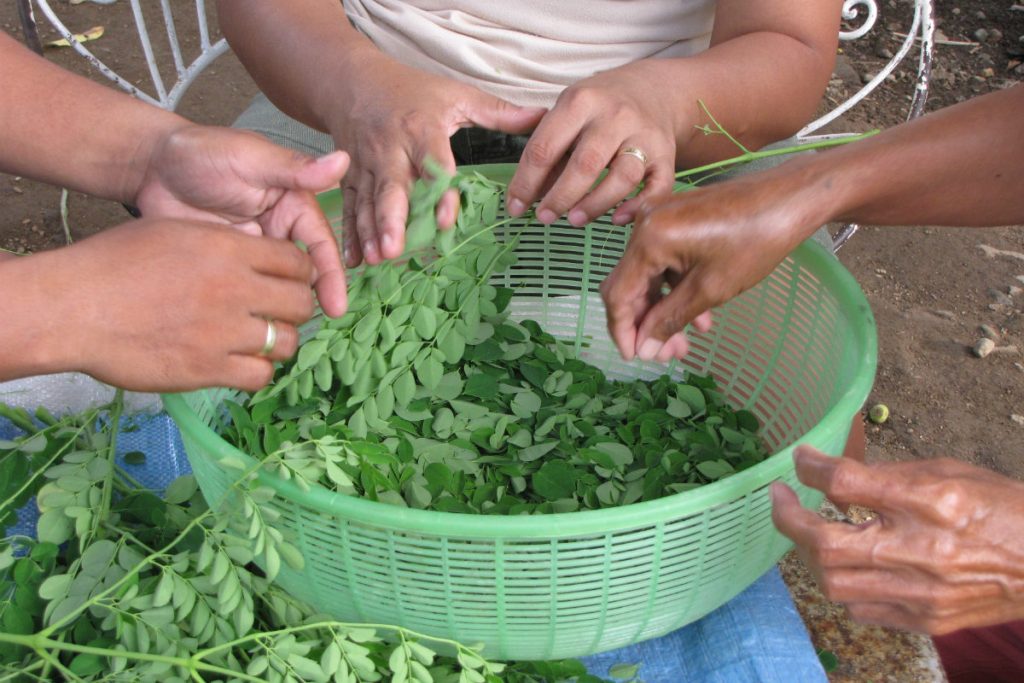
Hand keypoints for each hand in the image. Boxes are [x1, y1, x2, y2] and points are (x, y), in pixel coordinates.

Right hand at [45, 219, 315, 392]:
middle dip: (294, 307)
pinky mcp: (207, 369)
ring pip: (286, 342)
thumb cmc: (113, 264)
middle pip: (300, 303)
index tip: (291, 281)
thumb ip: (222, 244)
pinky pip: (259, 376)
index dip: (300, 273)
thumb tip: (255, 253)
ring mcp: (223, 332)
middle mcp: (234, 289)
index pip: (297, 262)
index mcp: (227, 249)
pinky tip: (238, 363)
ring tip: (256, 339)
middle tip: (277, 312)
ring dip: (276, 341)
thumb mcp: (173, 232)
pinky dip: (255, 371)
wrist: (72, 308)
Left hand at [133, 125, 349, 316]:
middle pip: (302, 274)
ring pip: (273, 288)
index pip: (320, 246)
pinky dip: (247, 310)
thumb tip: (343, 160)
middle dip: (307, 301)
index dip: (331, 277)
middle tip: (304, 328)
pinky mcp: (225, 269)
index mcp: (293, 207)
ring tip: (279, 335)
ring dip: (279, 309)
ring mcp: (251, 254)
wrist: (150, 168)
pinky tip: (247, 329)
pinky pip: (242, 292)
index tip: (336, 307)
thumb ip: (294, 168)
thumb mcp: (251, 158)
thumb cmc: (203, 152)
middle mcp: (278, 234)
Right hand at [325, 54, 544, 266]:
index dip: (439, 192)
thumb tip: (543, 118)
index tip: (445, 220)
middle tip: (394, 250)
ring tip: (376, 260)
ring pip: (367, 203)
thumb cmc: (413, 91)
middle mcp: (391, 151)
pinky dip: (349, 235)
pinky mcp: (351, 177)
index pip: (433, 165)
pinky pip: (349, 207)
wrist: (353, 81)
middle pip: (391, 188)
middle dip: (391, 220)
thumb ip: (498, 113)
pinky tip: (354, 260)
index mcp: (422, 131)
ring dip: (369, 233)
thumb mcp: (456, 95)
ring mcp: (367, 166)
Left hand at [506, 60, 678, 228]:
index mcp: (580, 102)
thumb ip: (547, 149)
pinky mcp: (666, 154)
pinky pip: (658, 187)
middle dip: (560, 197)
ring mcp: (644, 135)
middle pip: (586, 164)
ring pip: (623, 177)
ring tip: (574, 220)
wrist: (653, 89)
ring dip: (596, 204)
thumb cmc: (600, 107)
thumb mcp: (568, 111)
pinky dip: (639, 207)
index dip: (525, 182)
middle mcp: (615, 116)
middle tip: (544, 217)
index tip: (514, 207)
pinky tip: (618, 220)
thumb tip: (524, 196)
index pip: (545, 148)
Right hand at [599, 164, 821, 361]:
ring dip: (663, 309)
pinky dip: (675, 288)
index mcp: (648, 239)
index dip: (623, 331)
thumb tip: (644, 349)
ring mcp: (660, 219)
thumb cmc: (755, 242)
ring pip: (650, 276)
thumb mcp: (711, 289)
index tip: (635, 359)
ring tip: (685, 342)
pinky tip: (699, 315)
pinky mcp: (677, 219)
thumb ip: (670, 319)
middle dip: (646, 323)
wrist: (791, 197)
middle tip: (667, 355)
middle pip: (631, 285)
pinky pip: (665, 260)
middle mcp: (644, 225)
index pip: (618, 294)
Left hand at [772, 446, 1023, 634]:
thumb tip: (834, 471)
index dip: (811, 467)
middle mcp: (920, 550)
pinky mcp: (923, 620)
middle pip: (824, 542)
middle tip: (781, 499)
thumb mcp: (947, 471)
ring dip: (811, 554)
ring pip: (832, 582)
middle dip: (789, 519)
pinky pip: (859, 609)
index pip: (846, 483)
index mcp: (929, 502)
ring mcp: (920, 592)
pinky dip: (842, 584)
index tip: (800, 459)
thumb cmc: (1000, 507)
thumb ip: (887, 473)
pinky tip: (846, 564)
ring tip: (810, 532)